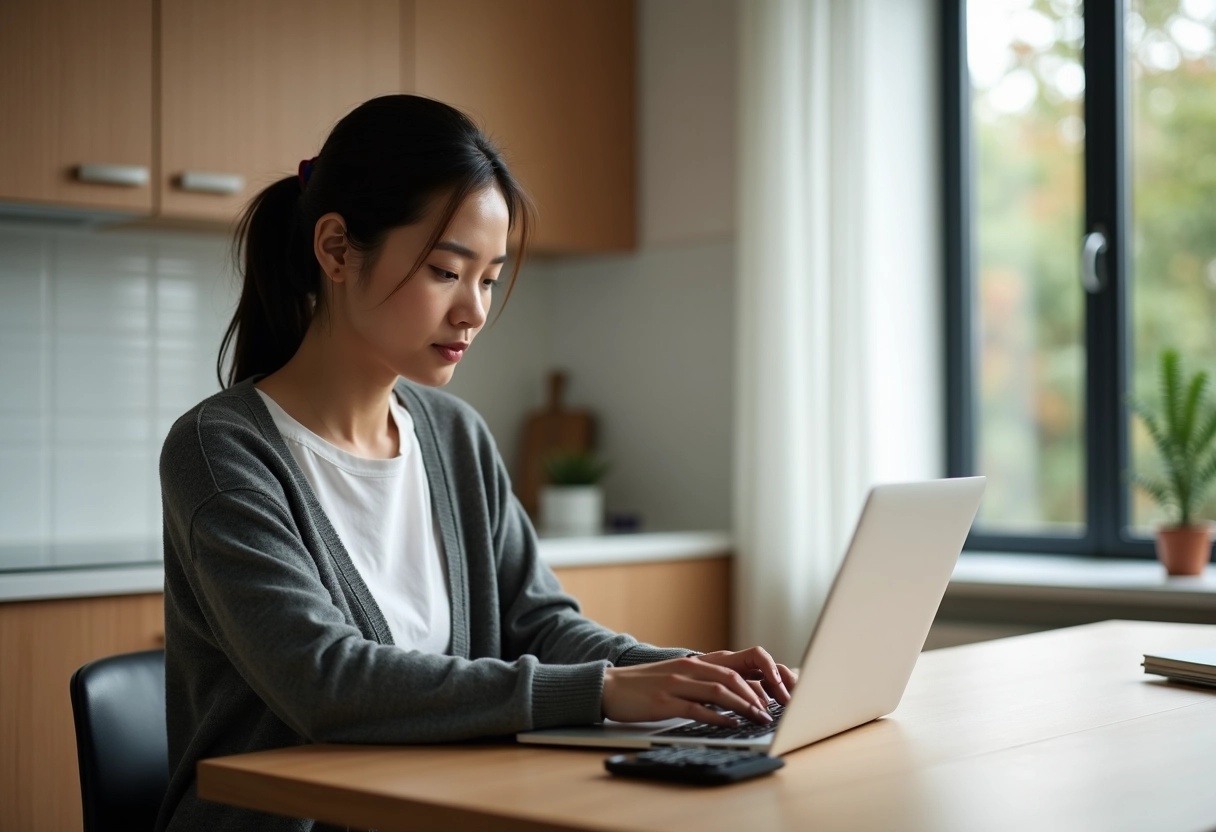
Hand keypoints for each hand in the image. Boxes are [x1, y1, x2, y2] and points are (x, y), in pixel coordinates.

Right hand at [601, 652, 787, 727]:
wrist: (610, 687)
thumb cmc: (643, 686)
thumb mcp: (674, 677)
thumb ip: (698, 682)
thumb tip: (726, 697)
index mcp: (692, 663)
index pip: (732, 668)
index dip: (754, 683)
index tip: (768, 699)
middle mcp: (687, 670)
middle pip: (731, 678)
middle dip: (754, 696)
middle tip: (769, 712)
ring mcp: (676, 685)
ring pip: (718, 692)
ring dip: (742, 707)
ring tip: (758, 719)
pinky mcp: (664, 702)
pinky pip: (697, 709)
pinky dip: (717, 717)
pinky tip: (730, 724)